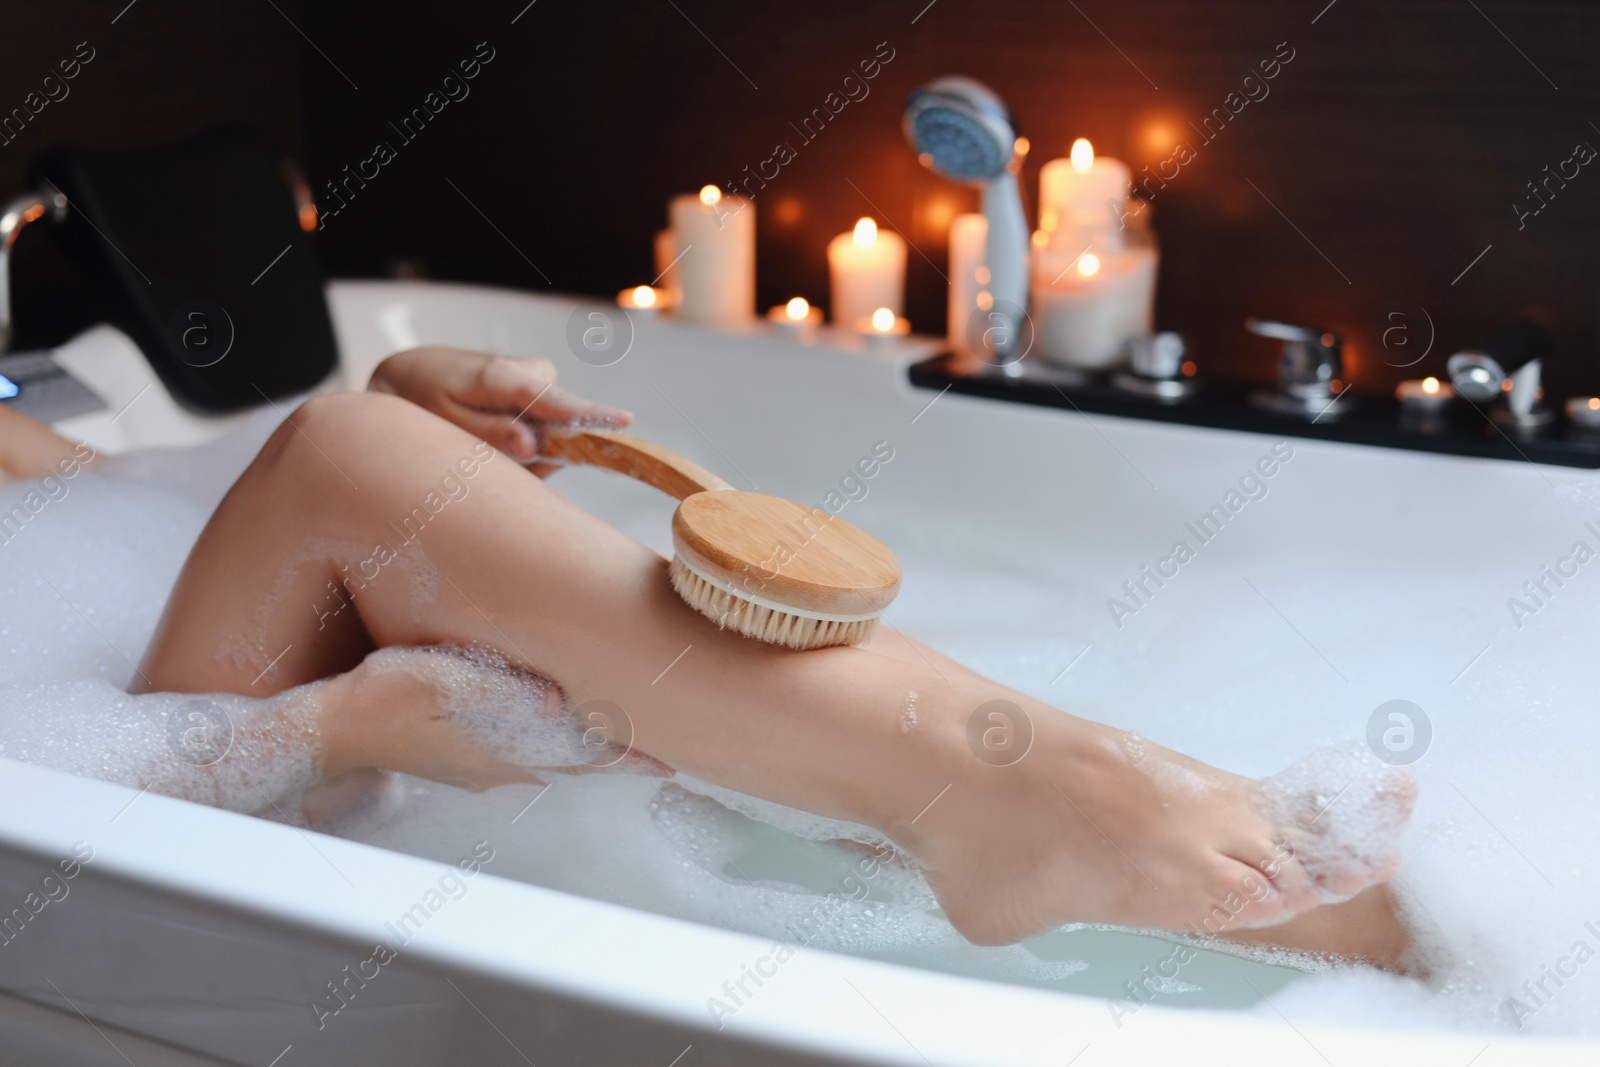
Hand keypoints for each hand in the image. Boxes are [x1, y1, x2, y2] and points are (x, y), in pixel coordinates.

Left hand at [367, 346, 631, 473]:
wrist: (411, 372)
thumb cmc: (421, 398)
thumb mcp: (444, 422)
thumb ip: (489, 434)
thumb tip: (533, 446)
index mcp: (505, 377)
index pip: (557, 401)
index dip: (591, 415)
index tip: (625, 421)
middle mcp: (531, 372)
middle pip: (559, 428)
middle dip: (534, 455)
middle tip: (485, 457)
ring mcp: (536, 377)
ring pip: (553, 431)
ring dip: (524, 450)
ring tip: (481, 442)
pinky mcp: (537, 386)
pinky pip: (545, 425)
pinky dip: (523, 441)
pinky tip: (493, 438)